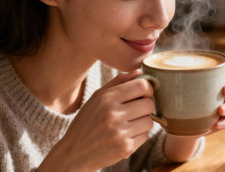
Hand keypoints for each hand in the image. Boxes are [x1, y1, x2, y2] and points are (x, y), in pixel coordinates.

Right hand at [39, 70, 154, 171]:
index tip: (143, 94)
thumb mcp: (98, 98)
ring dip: (143, 122)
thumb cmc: (88, 122)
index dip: (147, 89)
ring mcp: (119, 132)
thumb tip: (140, 71)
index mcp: (106, 98)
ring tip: (129, 124)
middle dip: (145, 107)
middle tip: (135, 111)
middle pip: (149, 104)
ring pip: (149, 121)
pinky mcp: (125, 148)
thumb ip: (119, 82)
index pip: (142, 85)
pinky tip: (125, 136)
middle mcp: (113, 114)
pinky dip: (139, 136)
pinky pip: (145, 136)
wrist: (74, 153)